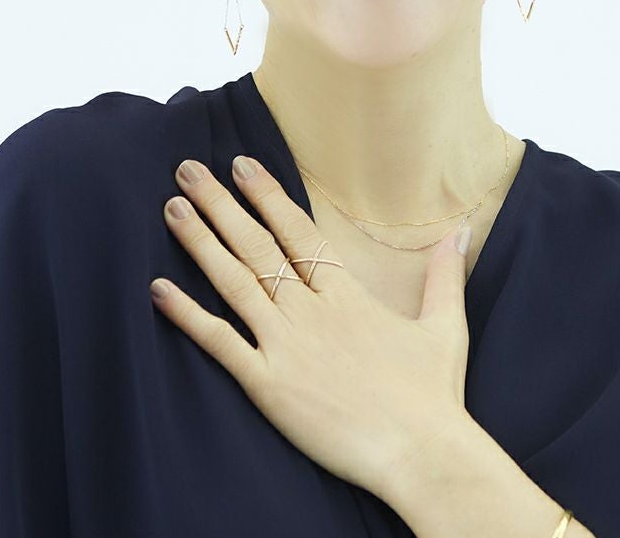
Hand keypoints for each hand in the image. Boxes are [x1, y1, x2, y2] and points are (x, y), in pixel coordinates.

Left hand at [149, 155, 474, 499]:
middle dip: (221, 204)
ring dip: (201, 242)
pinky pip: (221, 344)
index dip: (266, 195)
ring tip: (173, 207)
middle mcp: (312, 310)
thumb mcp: (447, 325)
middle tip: (187, 170)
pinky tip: (159, 289)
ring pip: (235, 282)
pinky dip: (188, 315)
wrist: (422, 453)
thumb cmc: (435, 394)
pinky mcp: (269, 385)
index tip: (241, 165)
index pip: (298, 231)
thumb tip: (461, 230)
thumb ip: (445, 273)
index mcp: (347, 293)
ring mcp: (286, 345)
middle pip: (258, 245)